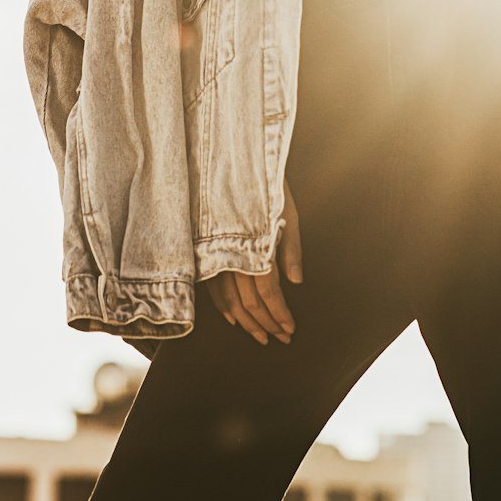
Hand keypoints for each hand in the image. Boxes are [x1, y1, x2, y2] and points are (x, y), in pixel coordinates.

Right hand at [206, 179, 303, 344]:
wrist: (231, 162)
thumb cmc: (265, 186)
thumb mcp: (287, 212)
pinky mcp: (203, 253)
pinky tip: (233, 319)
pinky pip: (211, 289)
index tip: (290, 329)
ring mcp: (214, 256)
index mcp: (255, 247)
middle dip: (267, 324)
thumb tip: (296, 282)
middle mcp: (232, 256)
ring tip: (260, 336)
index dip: (279, 315)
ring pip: (229, 301)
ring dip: (246, 322)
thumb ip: (290, 248)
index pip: (267, 294)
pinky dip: (223, 308)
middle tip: (281, 338)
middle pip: (249, 303)